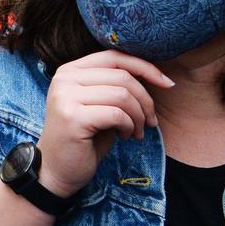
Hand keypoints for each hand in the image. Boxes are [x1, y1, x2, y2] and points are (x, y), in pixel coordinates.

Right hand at [36, 50, 173, 198]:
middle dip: (146, 101)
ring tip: (136, 131)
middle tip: (150, 122)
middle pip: (122, 76)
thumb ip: (115, 86)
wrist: (57, 168)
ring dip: (138, 116)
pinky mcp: (72, 117)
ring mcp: (65, 96)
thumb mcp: (100, 105)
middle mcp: (64, 78)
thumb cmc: (84, 137)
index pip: (114, 57)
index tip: (167, 84)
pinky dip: (129, 126)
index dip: (145, 67)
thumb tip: (152, 74)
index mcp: (70, 70)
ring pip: (122, 95)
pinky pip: (117, 114)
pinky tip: (125, 136)